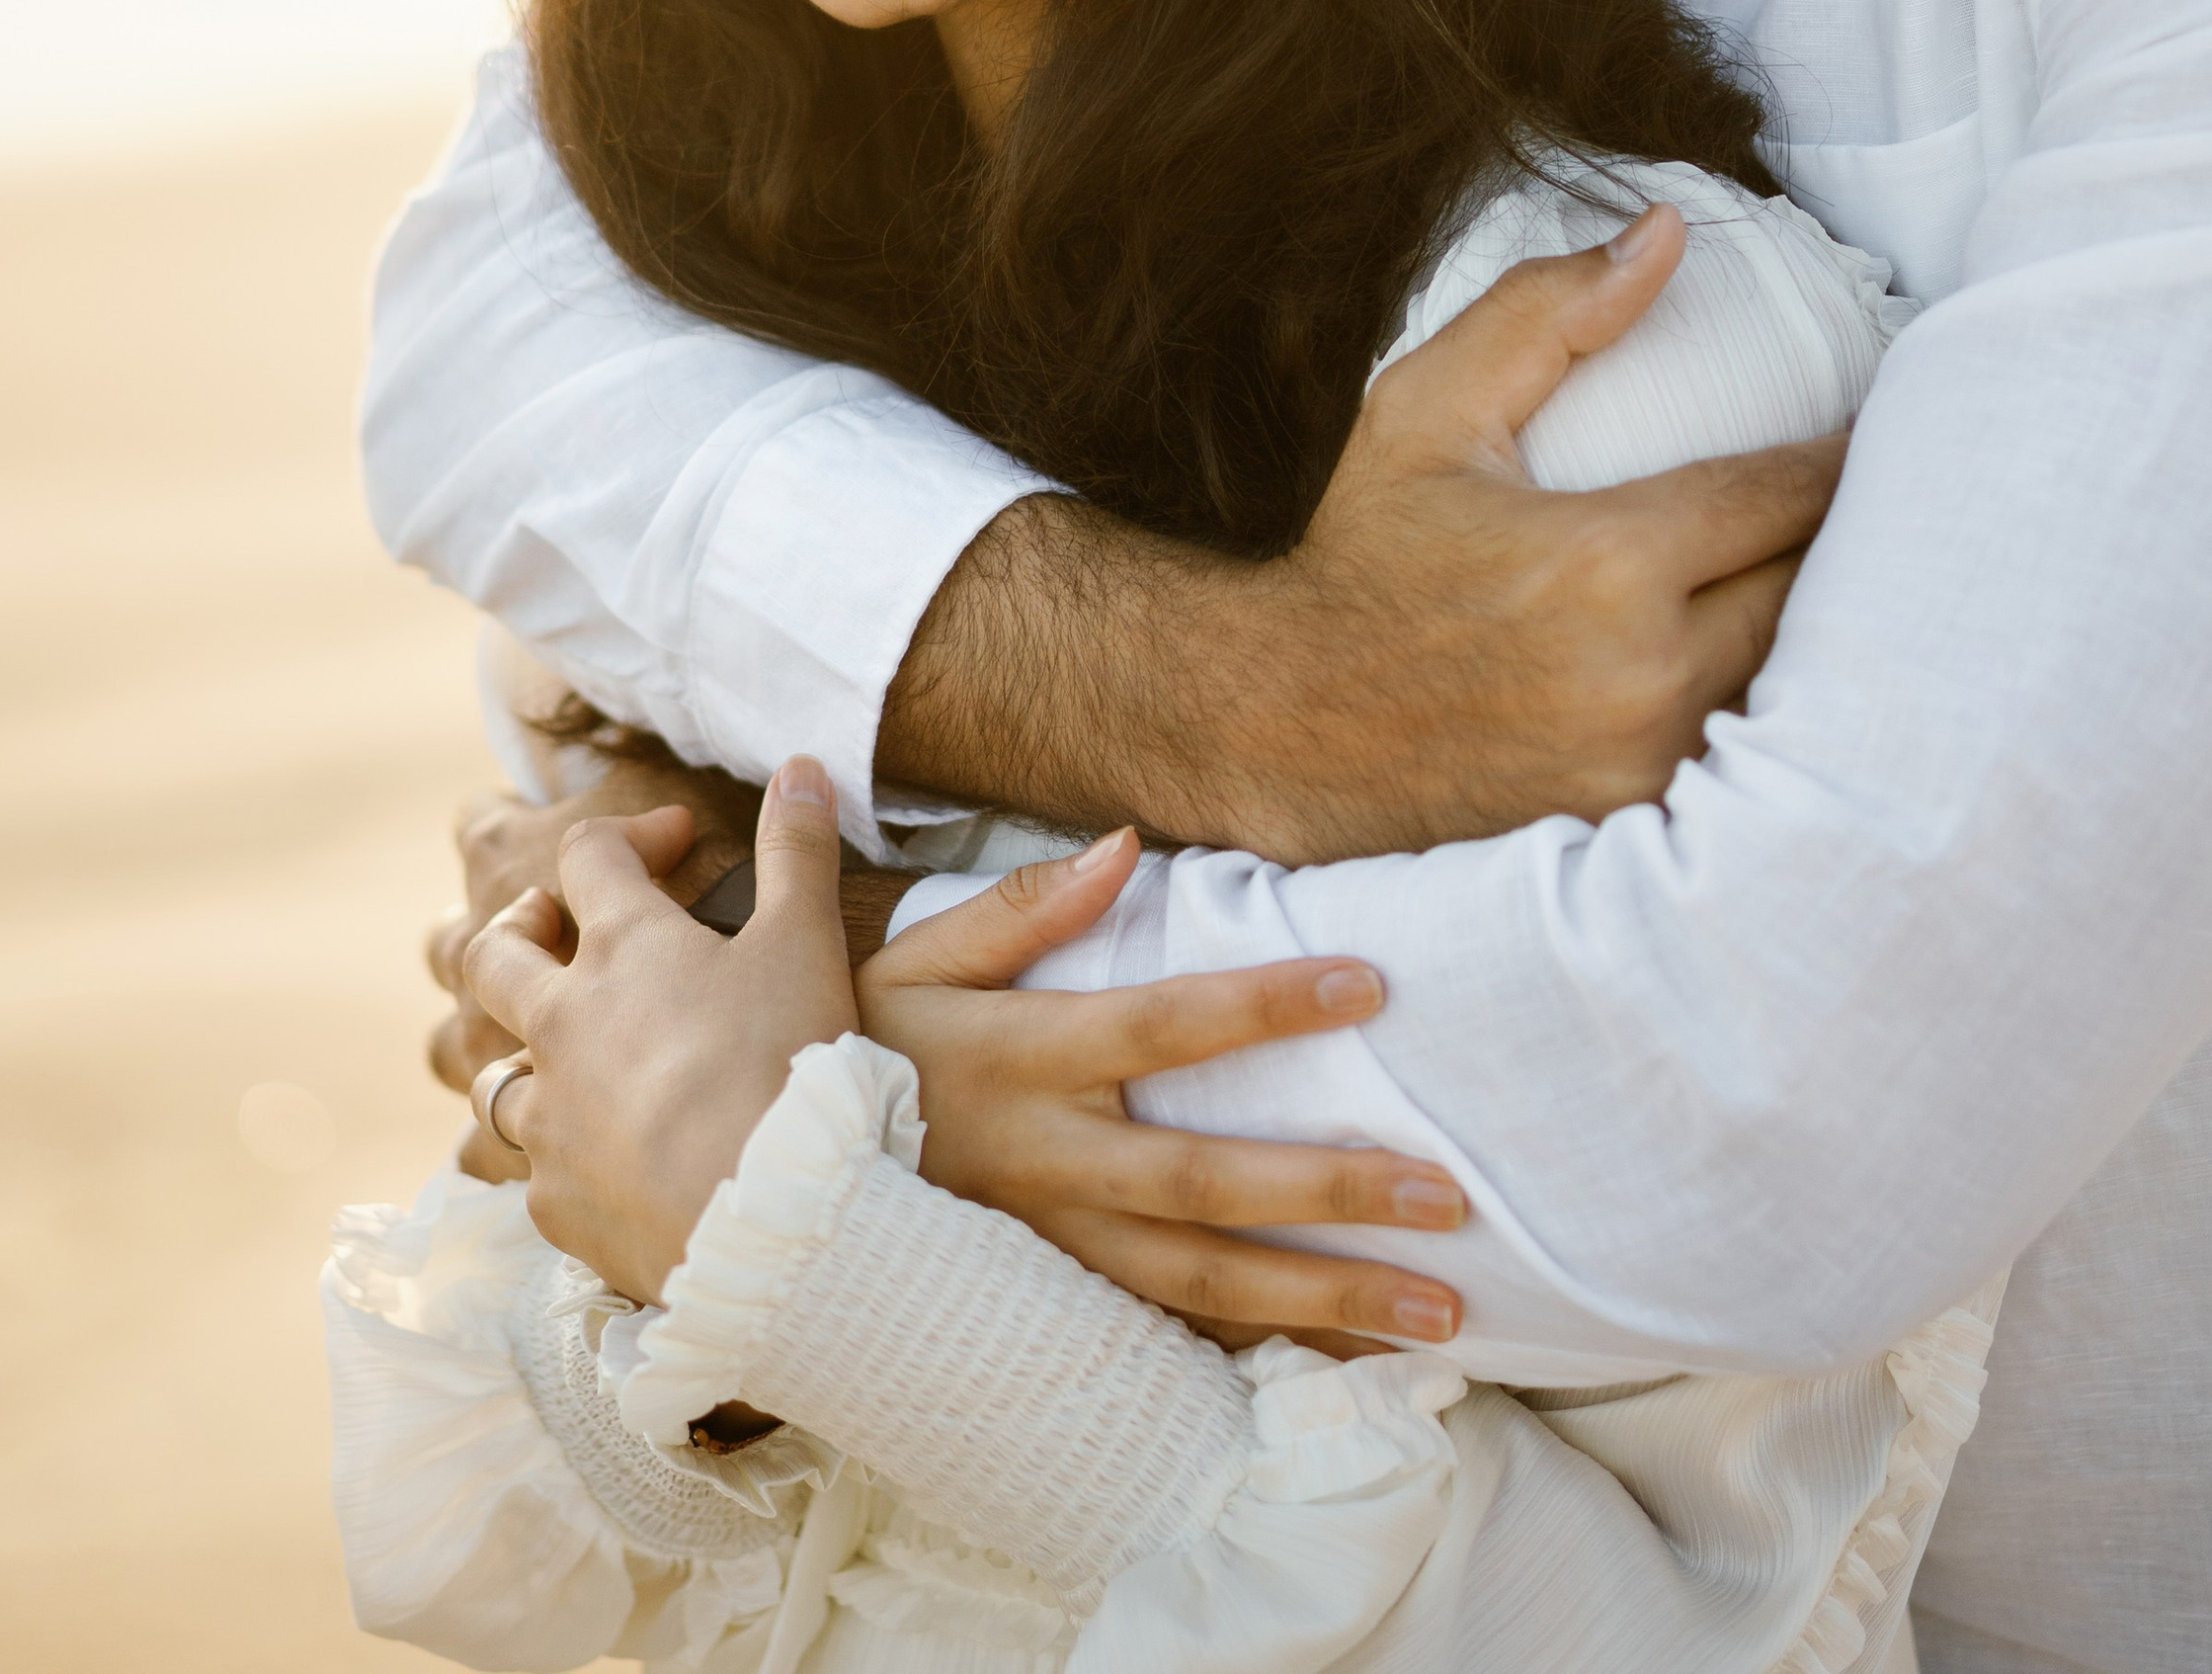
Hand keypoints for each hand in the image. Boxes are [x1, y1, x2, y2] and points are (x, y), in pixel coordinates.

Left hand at [461, 760, 858, 1302]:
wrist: (768, 1215)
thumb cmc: (789, 1063)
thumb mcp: (806, 941)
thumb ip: (798, 850)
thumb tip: (799, 765)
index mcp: (623, 948)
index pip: (589, 856)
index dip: (629, 834)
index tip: (674, 840)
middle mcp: (561, 1026)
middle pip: (492, 957)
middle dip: (517, 929)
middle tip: (554, 927)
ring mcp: (548, 1120)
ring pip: (486, 1075)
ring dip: (515, 1053)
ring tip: (556, 1057)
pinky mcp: (552, 1201)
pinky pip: (521, 1172)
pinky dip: (549, 1155)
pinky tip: (587, 1161)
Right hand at [857, 838, 1467, 1350]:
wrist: (762, 1188)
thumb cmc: (862, 1048)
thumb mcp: (920, 957)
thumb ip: (1027, 905)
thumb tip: (1127, 843)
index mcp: (1026, 1059)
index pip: (1163, 1024)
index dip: (1262, 1005)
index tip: (1367, 985)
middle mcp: (1051, 1163)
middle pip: (1209, 1184)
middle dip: (1332, 1194)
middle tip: (1449, 1196)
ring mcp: (1055, 1252)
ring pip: (1206, 1288)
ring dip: (1328, 1304)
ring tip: (1443, 1318)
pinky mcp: (1055, 1311)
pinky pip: (1171, 1341)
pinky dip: (1262, 1358)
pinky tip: (1350, 1368)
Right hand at [881, 208, 1846, 859]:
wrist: (1283, 725)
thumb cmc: (1363, 554)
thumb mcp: (1430, 410)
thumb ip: (1549, 313)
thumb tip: (1668, 232)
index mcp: (1603, 563)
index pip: (1786, 497)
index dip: (1845, 458)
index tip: (1877, 430)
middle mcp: (1642, 675)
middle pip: (1818, 593)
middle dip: (1860, 542)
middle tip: (1893, 496)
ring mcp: (1648, 765)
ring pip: (1798, 682)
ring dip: (1831, 630)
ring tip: (1865, 579)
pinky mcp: (1643, 825)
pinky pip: (1752, 753)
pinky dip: (1777, 709)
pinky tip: (1795, 672)